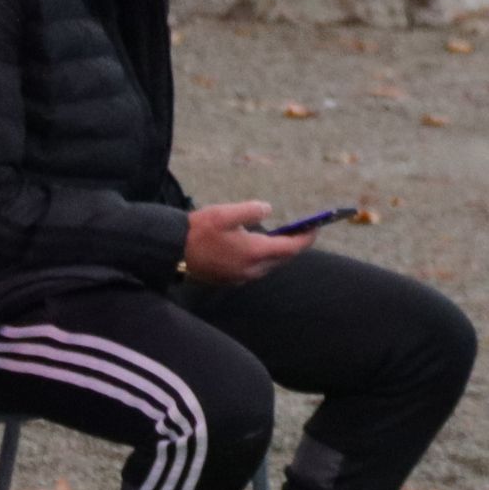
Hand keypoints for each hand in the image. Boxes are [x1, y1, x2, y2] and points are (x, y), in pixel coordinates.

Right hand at [183, 200, 314, 286]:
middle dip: (295, 245)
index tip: (316, 228)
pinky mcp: (232, 280)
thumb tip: (268, 209)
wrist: (173, 251)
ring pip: (270, 265)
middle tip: (304, 230)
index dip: (306, 238)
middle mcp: (251, 269)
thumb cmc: (199, 230)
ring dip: (280, 252)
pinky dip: (265, 258)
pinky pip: (256, 269)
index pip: (290, 248)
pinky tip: (261, 246)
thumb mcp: (226, 213)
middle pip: (283, 259)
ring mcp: (241, 277)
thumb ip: (251, 210)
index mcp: (254, 253)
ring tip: (285, 236)